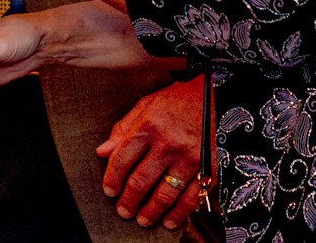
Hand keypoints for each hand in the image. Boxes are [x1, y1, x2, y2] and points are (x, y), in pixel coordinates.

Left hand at [96, 78, 204, 230]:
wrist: (213, 94)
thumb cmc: (175, 101)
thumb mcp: (145, 106)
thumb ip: (122, 130)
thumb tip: (102, 152)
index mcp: (148, 127)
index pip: (122, 159)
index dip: (112, 178)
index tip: (109, 190)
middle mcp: (166, 144)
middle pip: (141, 181)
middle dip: (129, 200)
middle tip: (123, 211)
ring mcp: (188, 158)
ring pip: (165, 194)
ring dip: (151, 211)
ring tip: (142, 220)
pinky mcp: (206, 167)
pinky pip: (191, 197)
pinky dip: (179, 213)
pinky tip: (169, 220)